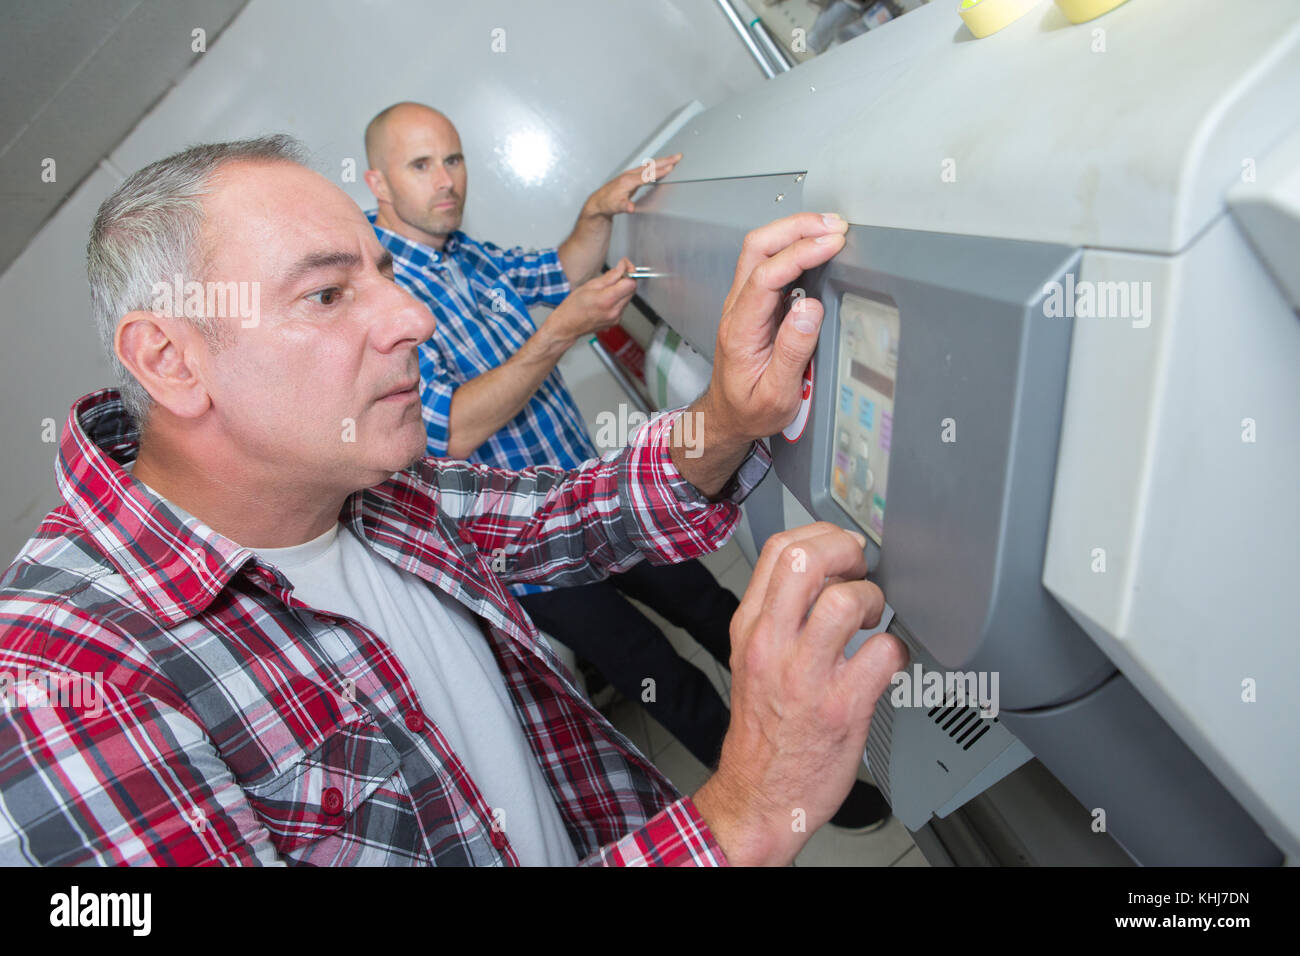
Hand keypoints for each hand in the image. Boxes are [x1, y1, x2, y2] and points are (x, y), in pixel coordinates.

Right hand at [549, 258, 636, 340]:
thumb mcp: (590, 285)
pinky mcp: (616, 321)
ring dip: (622, 288)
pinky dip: (618, 298)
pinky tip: (607, 297)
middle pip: (632, 290)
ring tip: (607, 287)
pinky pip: (623, 305)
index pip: (630, 283)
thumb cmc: (573, 306)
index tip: (625, 265)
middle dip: (627, 278)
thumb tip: (623, 267)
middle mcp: (614, 311)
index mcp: (607, 300)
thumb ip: (610, 276)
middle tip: (618, 272)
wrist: (567, 326)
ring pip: (628, 297)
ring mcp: (616, 318)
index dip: (630, 271)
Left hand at [582, 154, 682, 218]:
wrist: (599, 201)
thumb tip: (631, 208)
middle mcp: (630, 175)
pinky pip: (647, 168)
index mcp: (628, 181)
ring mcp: (631, 174)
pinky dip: (657, 165)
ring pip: (650, 165)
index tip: (670, 168)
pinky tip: (663, 165)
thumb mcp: (615, 207)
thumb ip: (624, 206)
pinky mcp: (632, 176)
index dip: (659, 172)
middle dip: (666, 161)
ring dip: (663, 161)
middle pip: (651, 166)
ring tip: (675, 158)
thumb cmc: (607, 203)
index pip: (647, 175)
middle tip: (678, 156)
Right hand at [692, 522, 908, 865]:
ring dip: (871, 600)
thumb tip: (820, 574)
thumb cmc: (763, 730)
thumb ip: (778, 615)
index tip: (841, 548)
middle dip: (846, 550)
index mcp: (751, 628)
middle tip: (860, 571)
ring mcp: (807, 676)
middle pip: (805, 559)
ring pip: (844, 601)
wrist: (759, 794)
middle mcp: (773, 645)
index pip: (778, 550)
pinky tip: (889, 662)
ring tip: (871, 618)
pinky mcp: (842, 707)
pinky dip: (898, 651)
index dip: (821, 534)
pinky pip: (884, 654)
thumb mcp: (750, 659)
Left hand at [701, 212, 848, 443]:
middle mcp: (736, 309)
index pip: (766, 275)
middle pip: (757, 248)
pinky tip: (815, 246)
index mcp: (740, 330)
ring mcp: (742, 303)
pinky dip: (793, 246)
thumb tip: (810, 309)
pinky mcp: (753, 303)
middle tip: (834, 225)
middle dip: (796, 228)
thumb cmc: (749, 410)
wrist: (727, 418)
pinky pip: (769, 263)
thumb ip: (793, 351)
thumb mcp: (776, 394)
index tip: (832, 244)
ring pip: (761, 250)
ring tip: (831, 229)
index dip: (801, 253)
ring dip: (795, 232)